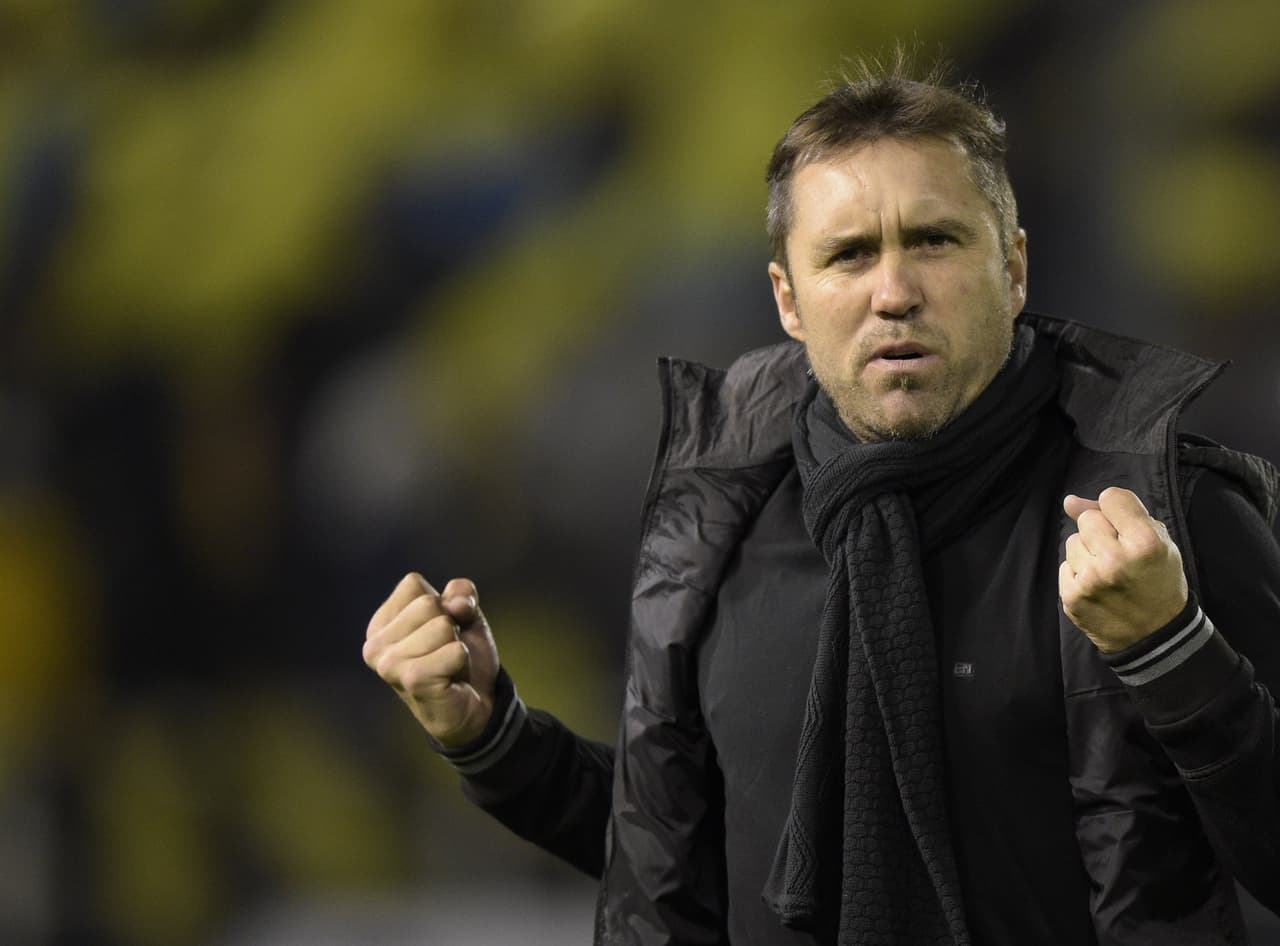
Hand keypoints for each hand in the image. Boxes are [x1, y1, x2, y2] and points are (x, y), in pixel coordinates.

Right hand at [363, 573, 499, 747]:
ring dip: (456, 645)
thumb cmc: (459, 656)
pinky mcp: (413, 680)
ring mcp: (389, 665)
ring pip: (443, 626)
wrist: (474, 705)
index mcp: (380, 624)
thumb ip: (461, 594)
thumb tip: (457, 603)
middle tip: (445, 652)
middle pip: (428, 603)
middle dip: (450, 625)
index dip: (440, 602)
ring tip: (448, 666)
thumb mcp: (464, 614)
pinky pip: (455, 650)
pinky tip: (452, 678)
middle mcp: (375, 645)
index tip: (440, 631)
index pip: (412, 584)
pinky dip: (462, 661)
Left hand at [1059, 487, 1188, 653]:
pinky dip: (1078, 573)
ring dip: (1087, 552)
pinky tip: (1097, 586)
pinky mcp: (1072, 596)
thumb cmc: (1159, 582)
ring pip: (1072, 541)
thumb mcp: (1158, 542)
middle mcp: (1115, 560)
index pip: (1111, 498)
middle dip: (1101, 531)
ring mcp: (1090, 580)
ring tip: (1109, 571)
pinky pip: (1065, 565)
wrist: (1156, 636)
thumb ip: (1119, 513)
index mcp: (1144, 543)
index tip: (1125, 525)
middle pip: (1087, 519)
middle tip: (1118, 553)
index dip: (1117, 510)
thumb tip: (1069, 501)